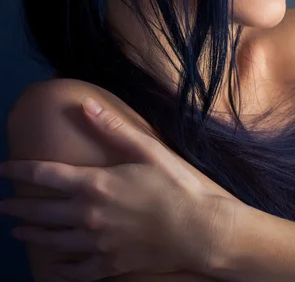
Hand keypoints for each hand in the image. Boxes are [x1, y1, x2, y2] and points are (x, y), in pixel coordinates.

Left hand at [0, 97, 240, 280]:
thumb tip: (85, 104)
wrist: (199, 230)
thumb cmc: (176, 185)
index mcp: (96, 184)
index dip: (20, 171)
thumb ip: (113, 128)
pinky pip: (75, 270)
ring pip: (53, 241)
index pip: (46, 175)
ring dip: (31, 234)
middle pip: (42, 211)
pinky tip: (51, 266)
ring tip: (17, 231)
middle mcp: (89, 215)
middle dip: (18, 207)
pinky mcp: (110, 265)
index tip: (3, 170)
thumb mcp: (148, 149)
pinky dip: (59, 268)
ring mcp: (97, 243)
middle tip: (1, 206)